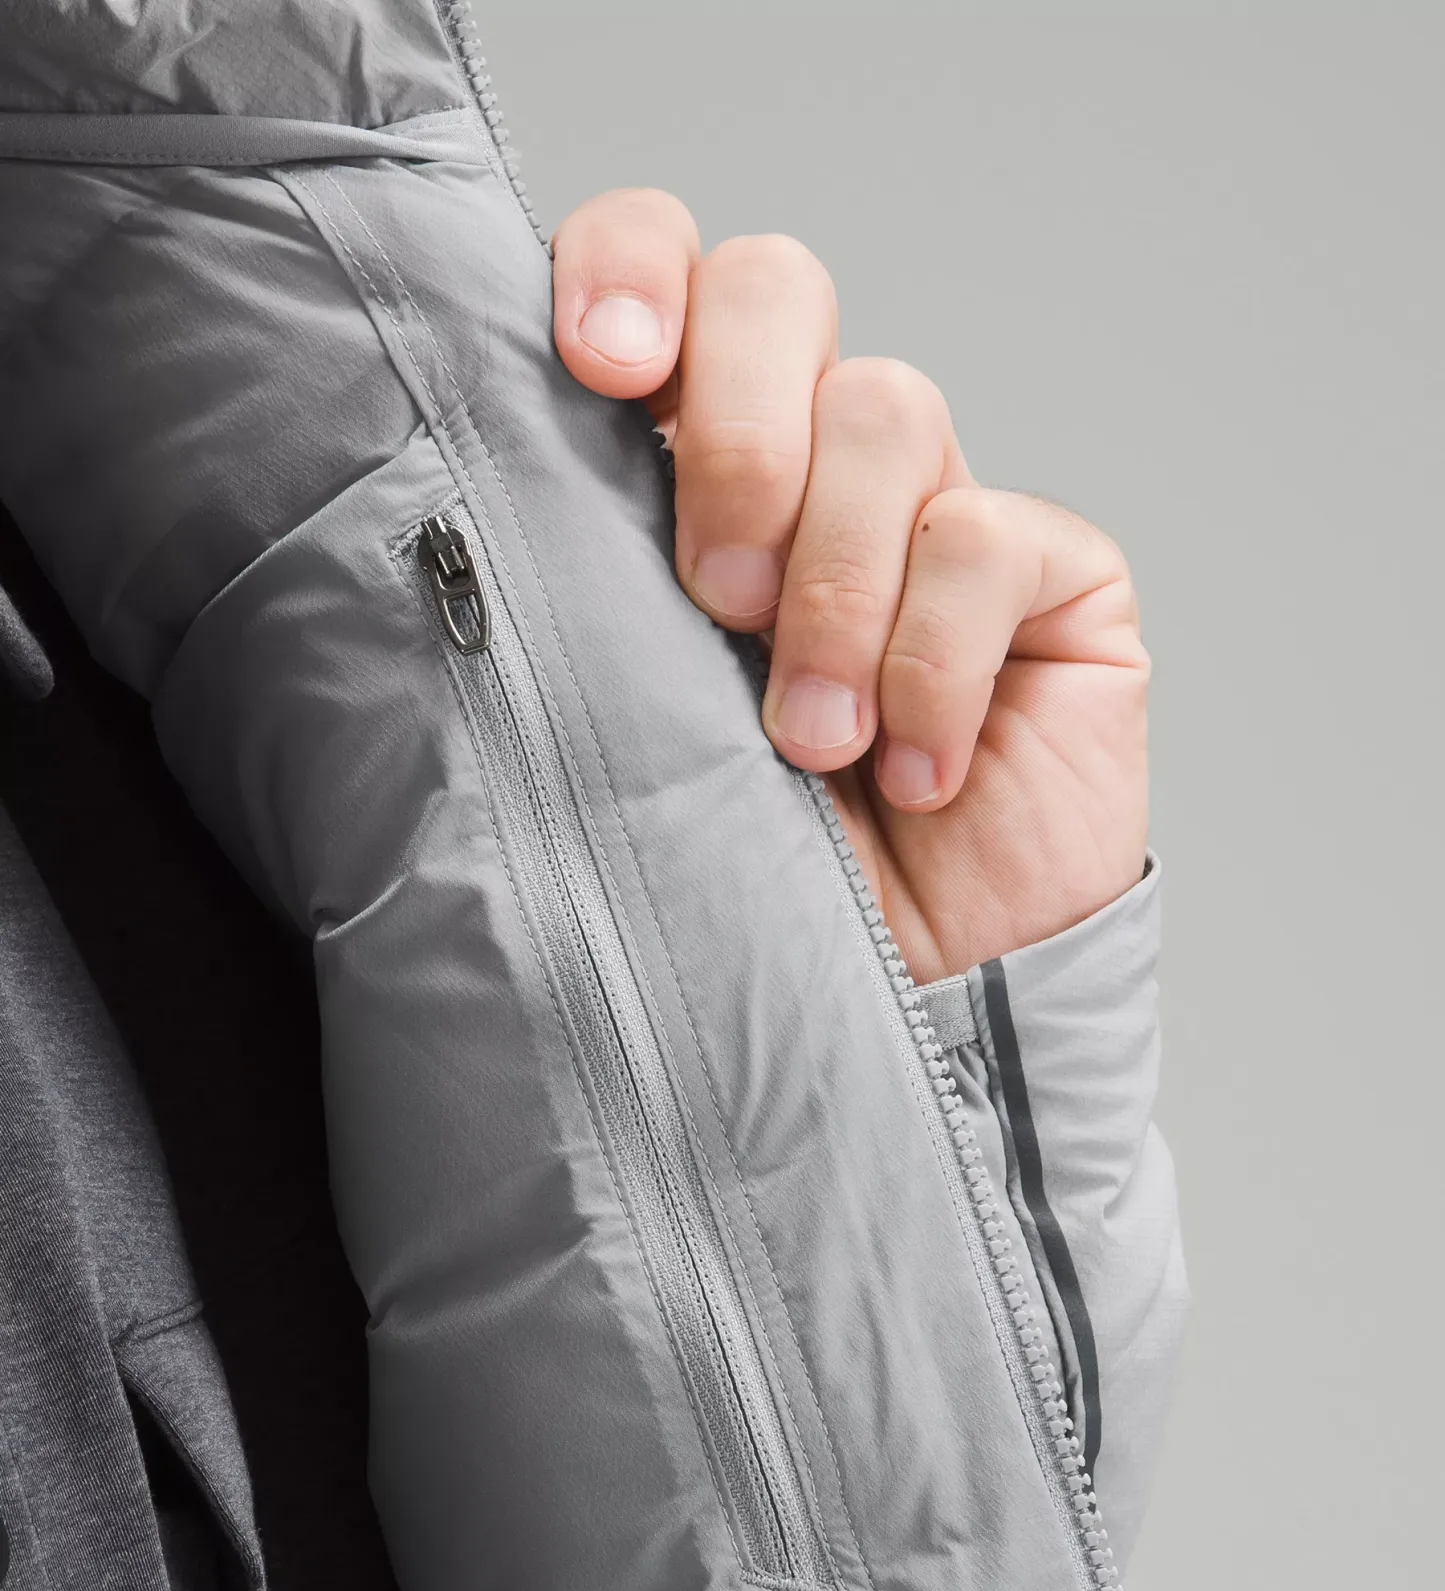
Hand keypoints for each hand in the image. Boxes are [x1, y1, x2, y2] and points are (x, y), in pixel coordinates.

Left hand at [550, 191, 1149, 982]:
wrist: (901, 1001)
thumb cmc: (749, 871)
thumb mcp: (628, 729)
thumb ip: (582, 602)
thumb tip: (483, 499)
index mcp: (684, 474)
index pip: (661, 279)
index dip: (629, 270)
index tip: (597, 363)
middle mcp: (809, 467)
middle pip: (779, 293)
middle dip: (740, 431)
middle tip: (712, 594)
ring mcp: (936, 510)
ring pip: (886, 411)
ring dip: (830, 588)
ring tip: (807, 743)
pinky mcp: (1050, 575)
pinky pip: (987, 542)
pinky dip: (931, 664)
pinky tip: (911, 774)